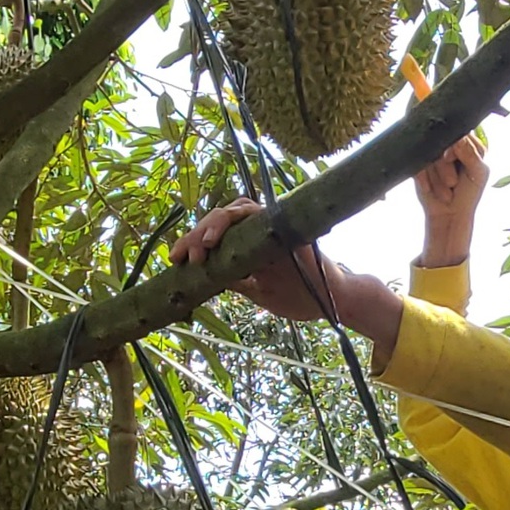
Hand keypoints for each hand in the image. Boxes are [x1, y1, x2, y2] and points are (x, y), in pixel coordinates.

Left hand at [169, 198, 405, 365]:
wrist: (335, 300)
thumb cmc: (300, 294)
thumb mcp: (258, 291)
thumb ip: (236, 280)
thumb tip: (205, 278)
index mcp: (252, 242)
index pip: (216, 233)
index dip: (192, 242)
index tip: (174, 261)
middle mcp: (261, 228)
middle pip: (220, 218)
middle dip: (195, 235)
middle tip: (179, 257)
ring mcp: (275, 224)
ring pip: (235, 209)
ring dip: (212, 225)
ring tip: (198, 247)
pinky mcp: (287, 227)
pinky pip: (257, 212)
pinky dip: (236, 218)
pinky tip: (217, 237)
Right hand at [413, 133, 487, 266]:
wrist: (449, 214)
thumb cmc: (468, 194)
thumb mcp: (477, 174)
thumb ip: (471, 155)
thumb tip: (458, 139)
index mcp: (469, 144)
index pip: (459, 133)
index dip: (455, 146)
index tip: (454, 160)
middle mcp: (450, 146)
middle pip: (441, 143)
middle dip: (445, 167)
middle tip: (453, 183)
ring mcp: (433, 154)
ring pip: (428, 155)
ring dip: (436, 178)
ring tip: (446, 190)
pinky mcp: (419, 164)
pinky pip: (417, 165)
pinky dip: (424, 179)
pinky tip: (430, 190)